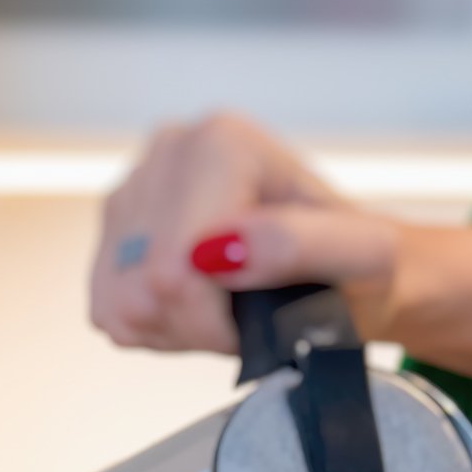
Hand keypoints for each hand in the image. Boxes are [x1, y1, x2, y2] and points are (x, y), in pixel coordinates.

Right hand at [87, 112, 471, 383]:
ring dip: (176, 328)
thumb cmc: (361, 262)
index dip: (217, 317)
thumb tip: (227, 248)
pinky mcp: (114, 229)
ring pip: (118, 302)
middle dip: (198, 325)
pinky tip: (201, 307)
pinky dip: (155, 326)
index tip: (262, 314)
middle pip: (143, 286)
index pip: (176, 267)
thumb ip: (302, 245)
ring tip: (229, 309)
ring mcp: (135, 187)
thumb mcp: (364, 256)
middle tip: (249, 316)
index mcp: (224, 144)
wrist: (353, 273)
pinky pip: (106, 308)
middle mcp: (170, 151)